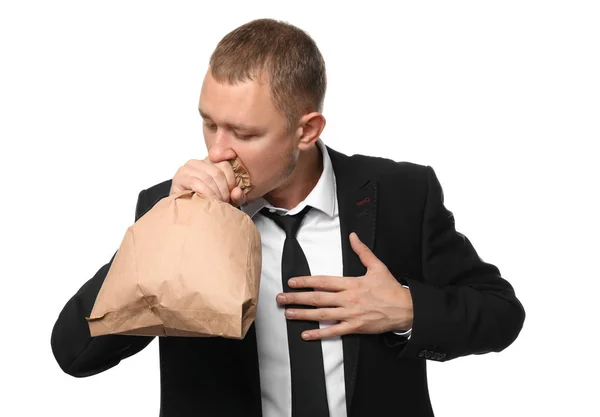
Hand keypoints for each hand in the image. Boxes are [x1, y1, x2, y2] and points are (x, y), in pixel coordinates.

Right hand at [169, 157, 246, 205]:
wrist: (187, 213)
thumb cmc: (206, 203)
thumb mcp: (227, 198)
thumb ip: (236, 195)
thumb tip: (237, 192)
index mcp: (210, 162)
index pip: (225, 165)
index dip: (231, 181)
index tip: (232, 194)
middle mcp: (198, 162)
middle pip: (217, 172)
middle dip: (223, 190)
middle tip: (225, 202)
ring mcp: (187, 168)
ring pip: (207, 177)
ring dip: (215, 193)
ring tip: (217, 203)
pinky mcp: (179, 177)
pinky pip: (196, 182)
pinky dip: (205, 193)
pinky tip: (208, 200)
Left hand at [276, 232, 413, 339]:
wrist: (405, 309)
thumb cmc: (391, 289)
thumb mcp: (377, 266)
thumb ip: (362, 251)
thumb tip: (353, 236)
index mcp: (351, 284)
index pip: (323, 281)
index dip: (305, 281)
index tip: (292, 282)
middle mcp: (347, 299)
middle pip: (317, 298)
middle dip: (297, 298)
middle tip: (281, 299)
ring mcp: (350, 315)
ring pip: (322, 315)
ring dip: (303, 315)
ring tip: (288, 314)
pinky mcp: (354, 328)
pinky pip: (333, 332)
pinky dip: (319, 334)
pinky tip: (307, 335)